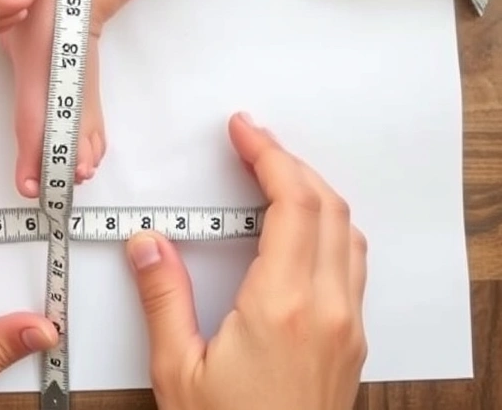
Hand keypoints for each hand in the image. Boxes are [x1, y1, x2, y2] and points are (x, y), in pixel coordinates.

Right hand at [127, 112, 367, 409]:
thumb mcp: (178, 371)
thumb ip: (163, 299)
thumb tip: (148, 245)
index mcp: (283, 307)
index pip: (293, 203)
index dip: (269, 155)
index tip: (243, 130)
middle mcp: (328, 308)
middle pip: (328, 206)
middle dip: (290, 162)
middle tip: (252, 141)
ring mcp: (348, 325)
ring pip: (348, 232)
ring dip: (315, 192)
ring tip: (273, 176)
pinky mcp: (352, 341)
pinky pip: (353, 262)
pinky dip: (329, 226)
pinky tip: (300, 231)